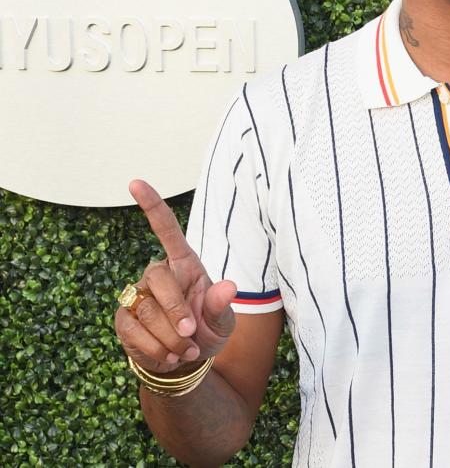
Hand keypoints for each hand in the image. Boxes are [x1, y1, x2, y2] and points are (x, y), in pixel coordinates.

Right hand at [114, 179, 236, 373]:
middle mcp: (158, 274)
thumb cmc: (207, 330)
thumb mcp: (223, 321)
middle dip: (176, 311)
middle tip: (191, 334)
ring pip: (146, 310)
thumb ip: (221, 305)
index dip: (152, 205)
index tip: (135, 183)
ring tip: (185, 349)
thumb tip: (228, 286)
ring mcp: (137, 295)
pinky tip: (168, 356)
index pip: (166, 229)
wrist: (186, 362)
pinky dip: (155, 349)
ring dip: (169, 337)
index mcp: (185, 264)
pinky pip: (133, 331)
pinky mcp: (124, 319)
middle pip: (157, 277)